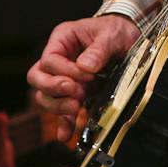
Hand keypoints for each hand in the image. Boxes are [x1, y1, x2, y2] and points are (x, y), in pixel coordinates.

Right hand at [26, 15, 140, 142]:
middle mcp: (58, 60)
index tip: (89, 75)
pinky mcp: (76, 95)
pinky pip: (62, 112)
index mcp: (62, 40)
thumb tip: (86, 67)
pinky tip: (65, 135)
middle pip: (37, 78)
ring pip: (45, 97)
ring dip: (57, 106)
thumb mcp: (110, 35)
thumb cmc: (116, 31)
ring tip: (76, 108)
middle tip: (74, 92)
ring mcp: (64, 79)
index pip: (50, 60)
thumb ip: (99, 50)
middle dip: (52, 89)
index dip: (65, 71)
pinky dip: (64, 124)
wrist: (130, 39)